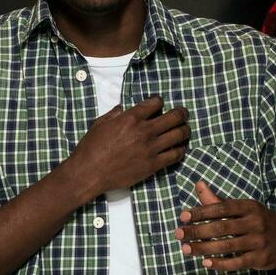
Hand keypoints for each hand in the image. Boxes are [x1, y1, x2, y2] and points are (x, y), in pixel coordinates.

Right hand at [65, 95, 188, 196]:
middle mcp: (144, 131)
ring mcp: (150, 148)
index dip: (160, 102)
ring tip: (185, 130)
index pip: (156, 103)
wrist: (89, 172)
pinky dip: (180, 150)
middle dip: (182, 113)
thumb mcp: (100, 124)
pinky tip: (180, 149)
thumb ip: (114, 114)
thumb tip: (122, 108)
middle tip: (184, 114)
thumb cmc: (91, 148)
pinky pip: (175, 155)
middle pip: (174, 117)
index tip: (160, 104)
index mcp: (131, 118)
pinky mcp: (153, 165)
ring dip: (185, 130)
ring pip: (179, 135)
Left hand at [175, 182, 275, 271]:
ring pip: (227, 246)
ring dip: (204, 248)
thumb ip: (218, 200)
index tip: (183, 216)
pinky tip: (205, 263)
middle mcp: (255, 222)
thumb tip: (198, 184)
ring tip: (186, 249)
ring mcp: (259, 241)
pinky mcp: (260, 258)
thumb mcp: (244, 208)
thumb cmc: (260, 221)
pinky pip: (237, 262)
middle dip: (198, 231)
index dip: (201, 212)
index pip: (221, 208)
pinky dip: (220, 264)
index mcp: (249, 207)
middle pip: (222, 227)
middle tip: (179, 234)